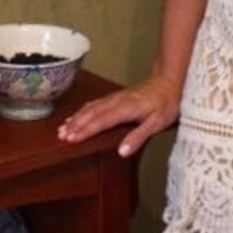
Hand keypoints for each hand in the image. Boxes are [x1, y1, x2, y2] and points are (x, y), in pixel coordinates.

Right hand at [56, 75, 180, 156]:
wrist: (170, 81)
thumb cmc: (166, 103)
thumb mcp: (158, 123)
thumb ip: (139, 136)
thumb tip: (121, 151)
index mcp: (127, 108)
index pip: (101, 121)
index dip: (85, 130)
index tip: (71, 138)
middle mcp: (118, 101)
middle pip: (93, 113)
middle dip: (76, 124)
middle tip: (61, 136)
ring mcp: (117, 97)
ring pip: (93, 107)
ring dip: (78, 117)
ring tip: (63, 127)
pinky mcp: (118, 96)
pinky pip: (98, 102)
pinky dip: (85, 109)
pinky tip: (79, 113)